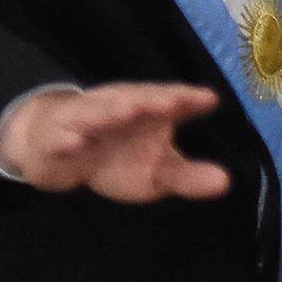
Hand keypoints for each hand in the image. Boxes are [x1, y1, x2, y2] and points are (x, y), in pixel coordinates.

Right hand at [0, 82, 230, 201]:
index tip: (209, 99)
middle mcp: (119, 107)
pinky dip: (67, 138)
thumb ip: (188, 177)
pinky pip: (61, 136)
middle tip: (172, 103)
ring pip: (99, 111)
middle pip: (138, 100)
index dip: (189, 99)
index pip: (172, 101)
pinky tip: (75, 142)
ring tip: (127, 112)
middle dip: (154, 100)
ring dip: (112, 111)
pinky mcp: (57, 135)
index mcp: (148, 111)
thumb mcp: (156, 173)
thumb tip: (225, 181)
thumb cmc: (116, 156)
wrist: (56, 150)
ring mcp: (87, 118)